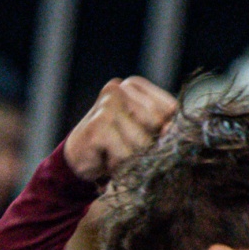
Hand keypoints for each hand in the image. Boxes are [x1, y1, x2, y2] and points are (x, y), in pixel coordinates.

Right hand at [61, 77, 178, 182]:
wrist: (78, 162)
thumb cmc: (115, 145)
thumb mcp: (143, 131)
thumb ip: (161, 125)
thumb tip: (169, 129)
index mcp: (133, 84)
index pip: (170, 108)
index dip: (165, 130)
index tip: (147, 137)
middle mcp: (119, 88)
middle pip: (157, 122)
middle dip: (147, 144)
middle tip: (127, 147)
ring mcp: (106, 104)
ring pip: (142, 140)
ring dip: (132, 157)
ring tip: (115, 154)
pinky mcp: (97, 125)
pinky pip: (125, 153)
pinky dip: (118, 164)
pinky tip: (106, 159)